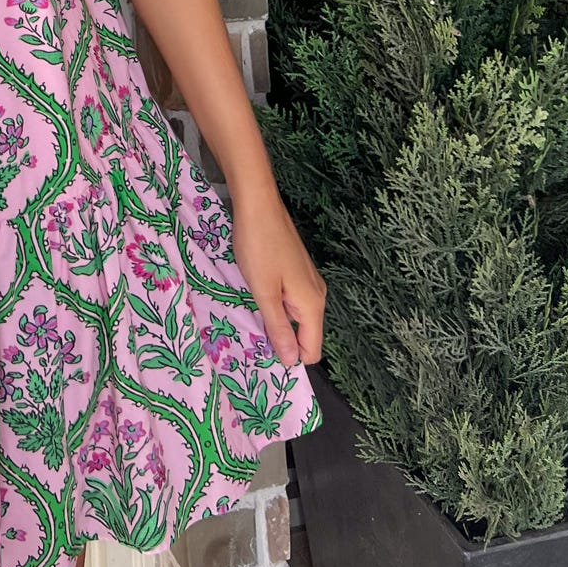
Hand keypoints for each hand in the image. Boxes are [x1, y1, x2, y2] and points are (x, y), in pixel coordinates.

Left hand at [226, 182, 325, 367]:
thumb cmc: (259, 247)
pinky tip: (256, 290)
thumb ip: (278, 328)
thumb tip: (292, 363)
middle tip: (252, 331)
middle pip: (305, 334)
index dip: (290, 357)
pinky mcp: (297, 269)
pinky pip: (290, 298)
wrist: (259, 203)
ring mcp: (308, 280)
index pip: (312, 350)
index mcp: (312, 305)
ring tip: (250, 310)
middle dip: (281, 339)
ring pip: (296, 316)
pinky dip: (275, 302)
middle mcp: (317, 295)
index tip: (263, 353)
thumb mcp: (264, 292)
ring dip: (276, 319)